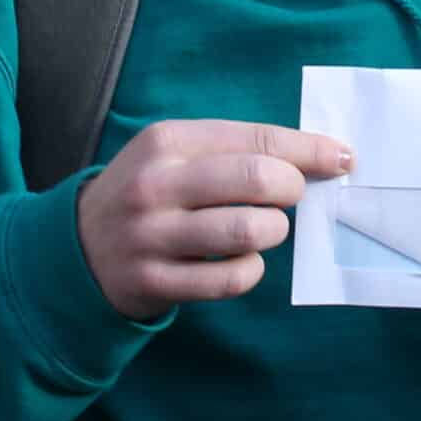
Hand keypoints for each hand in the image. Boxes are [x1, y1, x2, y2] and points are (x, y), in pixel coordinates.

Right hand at [77, 121, 351, 319]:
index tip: (342, 158)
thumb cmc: (149, 194)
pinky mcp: (154, 281)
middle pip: (256, 179)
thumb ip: (236, 151)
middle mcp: (156, 185)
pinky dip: (251, 270)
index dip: (308, 149)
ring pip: (247, 231)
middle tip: (290, 196)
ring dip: (273, 231)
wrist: (79, 248)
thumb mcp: (175, 155)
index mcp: (166, 141)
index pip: (256, 139)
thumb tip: (320, 156)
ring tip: (267, 228)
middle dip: (292, 188)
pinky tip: (244, 262)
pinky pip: (229, 279)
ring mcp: (153, 236)